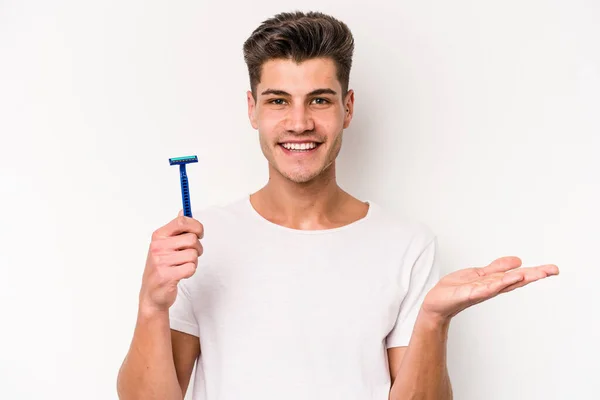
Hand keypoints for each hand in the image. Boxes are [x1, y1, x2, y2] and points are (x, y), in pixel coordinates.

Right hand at [139, 210, 203, 313]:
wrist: (152, 294)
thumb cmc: (161, 267)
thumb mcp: (165, 245)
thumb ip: (175, 228)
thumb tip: (183, 210)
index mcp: (158, 236)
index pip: (182, 222)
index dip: (196, 226)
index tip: (200, 233)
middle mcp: (158, 247)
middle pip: (192, 239)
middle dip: (197, 247)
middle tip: (191, 254)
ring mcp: (161, 261)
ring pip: (193, 254)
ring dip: (193, 261)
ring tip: (183, 265)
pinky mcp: (166, 276)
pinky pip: (191, 268)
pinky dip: (190, 271)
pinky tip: (181, 273)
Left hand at [422, 256, 558, 322]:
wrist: (437, 303)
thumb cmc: (456, 289)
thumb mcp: (479, 274)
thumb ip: (497, 268)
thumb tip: (518, 261)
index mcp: (494, 282)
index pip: (518, 276)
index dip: (535, 272)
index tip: (553, 269)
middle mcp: (491, 288)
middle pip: (516, 280)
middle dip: (534, 275)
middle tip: (553, 270)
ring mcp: (481, 291)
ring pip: (503, 284)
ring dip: (519, 278)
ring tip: (535, 273)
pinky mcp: (469, 294)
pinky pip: (485, 288)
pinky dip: (497, 284)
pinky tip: (509, 278)